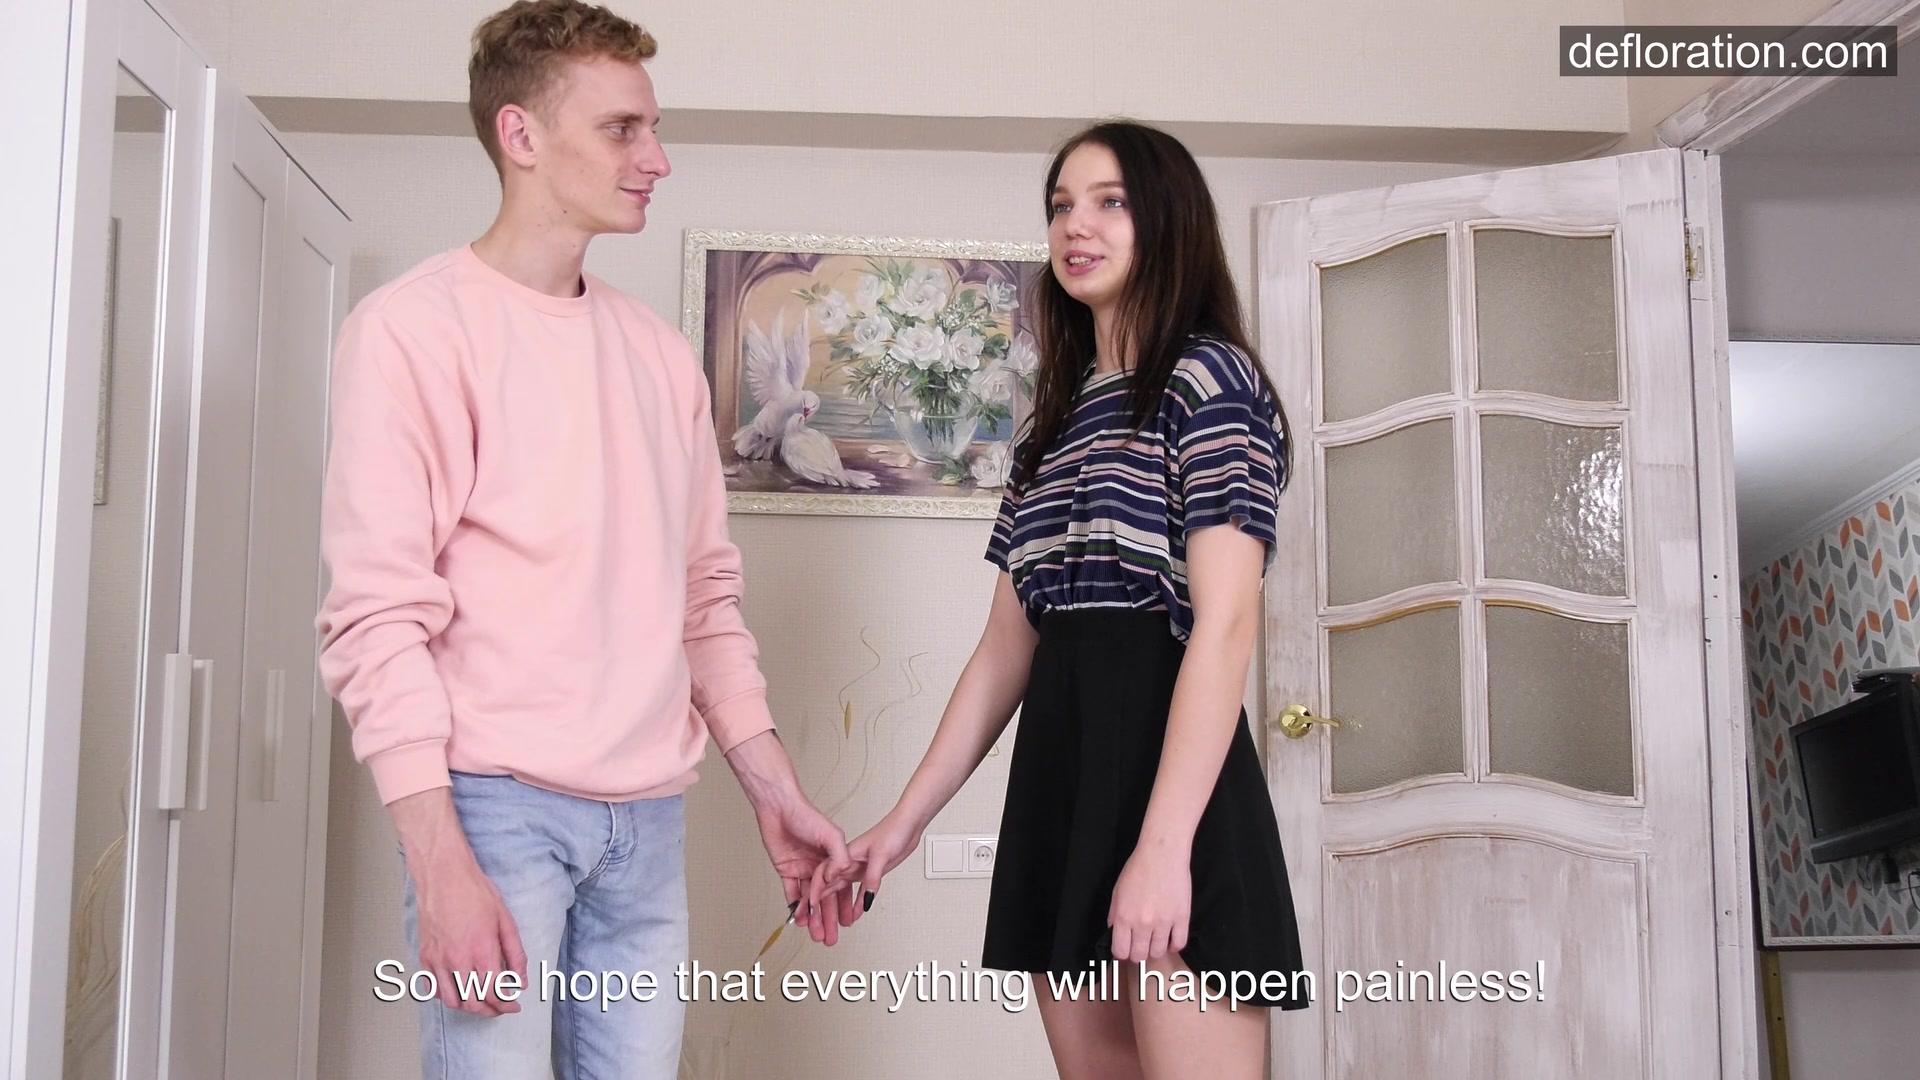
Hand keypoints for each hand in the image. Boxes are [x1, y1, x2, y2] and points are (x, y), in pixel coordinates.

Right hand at [409, 853, 526, 1016]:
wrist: (444, 876)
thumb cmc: (474, 892)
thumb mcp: (505, 920)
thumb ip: (515, 954)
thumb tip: (520, 980)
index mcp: (481, 951)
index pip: (495, 993)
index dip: (506, 1004)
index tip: (513, 1005)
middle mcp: (457, 960)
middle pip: (473, 1003)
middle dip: (491, 1010)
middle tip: (501, 1007)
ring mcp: (438, 960)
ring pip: (452, 1001)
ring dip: (469, 1007)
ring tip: (482, 1001)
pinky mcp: (425, 957)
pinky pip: (434, 989)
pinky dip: (447, 996)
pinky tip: (459, 989)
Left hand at [754, 797, 854, 944]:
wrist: (778, 808)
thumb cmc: (806, 816)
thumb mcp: (831, 835)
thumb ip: (841, 857)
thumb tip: (843, 876)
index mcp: (834, 859)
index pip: (842, 888)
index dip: (845, 906)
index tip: (849, 922)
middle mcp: (819, 866)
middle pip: (826, 899)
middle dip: (829, 920)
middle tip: (831, 938)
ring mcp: (803, 870)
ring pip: (809, 900)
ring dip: (813, 918)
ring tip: (816, 934)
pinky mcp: (786, 871)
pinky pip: (792, 894)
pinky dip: (795, 908)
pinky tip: (800, 920)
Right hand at [820, 810, 921, 929]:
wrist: (908, 825)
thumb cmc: (893, 830)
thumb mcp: (881, 855)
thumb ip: (872, 878)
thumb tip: (867, 901)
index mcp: (846, 855)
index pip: (824, 876)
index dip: (814, 893)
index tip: (809, 908)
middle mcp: (848, 863)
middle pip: (829, 888)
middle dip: (821, 907)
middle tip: (817, 925)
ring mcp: (858, 868)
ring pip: (842, 892)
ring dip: (837, 908)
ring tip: (834, 925)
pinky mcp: (869, 872)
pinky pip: (860, 891)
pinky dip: (857, 903)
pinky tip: (856, 913)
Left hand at [1106, 844, 1190, 964]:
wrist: (1162, 854)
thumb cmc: (1138, 869)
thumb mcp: (1117, 891)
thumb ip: (1114, 915)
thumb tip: (1114, 933)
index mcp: (1124, 917)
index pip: (1120, 951)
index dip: (1122, 952)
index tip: (1125, 947)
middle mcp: (1142, 924)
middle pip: (1139, 955)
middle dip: (1138, 953)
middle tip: (1140, 944)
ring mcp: (1164, 922)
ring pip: (1159, 952)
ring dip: (1155, 949)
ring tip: (1155, 939)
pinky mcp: (1182, 918)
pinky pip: (1179, 943)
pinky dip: (1174, 945)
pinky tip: (1170, 938)